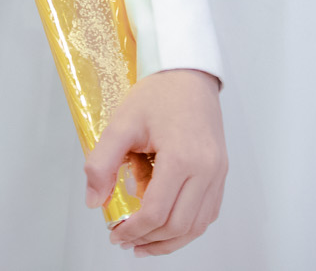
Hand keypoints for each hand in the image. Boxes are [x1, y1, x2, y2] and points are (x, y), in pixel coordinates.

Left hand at [84, 68, 225, 256]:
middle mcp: (206, 169)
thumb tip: (94, 201)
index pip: (156, 212)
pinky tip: (167, 226)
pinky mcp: (221, 172)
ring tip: (145, 242)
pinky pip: (207, 213)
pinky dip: (187, 227)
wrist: (188, 73)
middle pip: (178, 226)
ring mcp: (218, 172)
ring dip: (170, 241)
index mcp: (182, 157)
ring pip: (197, 226)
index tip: (116, 234)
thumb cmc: (159, 93)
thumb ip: (102, 163)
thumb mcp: (121, 123)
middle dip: (149, 240)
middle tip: (126, 240)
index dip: (132, 230)